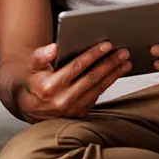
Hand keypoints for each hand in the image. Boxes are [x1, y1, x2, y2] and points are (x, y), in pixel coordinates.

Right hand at [16, 42, 131, 121]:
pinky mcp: (81, 113)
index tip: (107, 44)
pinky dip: (109, 83)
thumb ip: (40, 56)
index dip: (93, 54)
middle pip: (92, 78)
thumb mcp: (32, 66)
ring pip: (98, 88)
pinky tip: (116, 73)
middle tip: (123, 52)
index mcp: (49, 86)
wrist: (32, 107)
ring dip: (114, 74)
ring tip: (125, 62)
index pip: (76, 67)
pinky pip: (98, 95)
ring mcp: (73, 109)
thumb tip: (54, 48)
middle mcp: (62, 100)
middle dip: (110, 63)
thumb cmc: (35, 81)